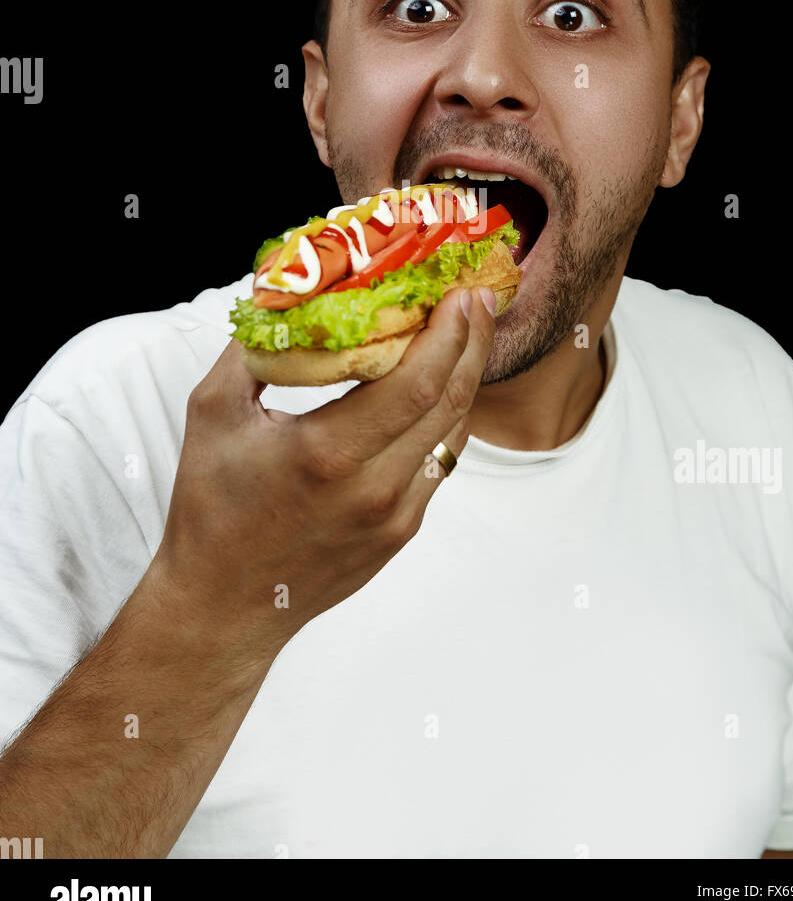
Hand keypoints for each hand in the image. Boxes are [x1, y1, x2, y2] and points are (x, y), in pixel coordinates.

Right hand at [153, 286, 496, 660]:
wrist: (222, 608)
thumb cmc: (210, 512)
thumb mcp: (212, 414)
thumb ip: (250, 348)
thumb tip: (278, 293)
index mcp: (327, 454)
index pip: (416, 384)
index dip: (448, 334)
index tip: (457, 292)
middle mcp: (373, 489)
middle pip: (449, 403)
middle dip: (469, 342)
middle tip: (474, 298)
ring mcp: (394, 517)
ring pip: (452, 434)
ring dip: (464, 378)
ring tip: (463, 333)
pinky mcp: (400, 535)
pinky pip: (438, 464)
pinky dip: (444, 420)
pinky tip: (438, 389)